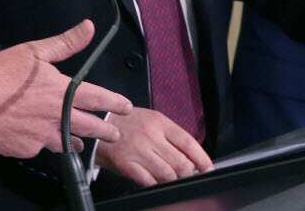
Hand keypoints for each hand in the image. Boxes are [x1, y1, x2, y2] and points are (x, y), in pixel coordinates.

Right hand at [0, 19, 132, 158]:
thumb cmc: (1, 73)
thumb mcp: (33, 51)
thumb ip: (65, 43)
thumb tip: (89, 27)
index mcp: (62, 92)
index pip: (98, 98)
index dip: (115, 102)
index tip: (126, 106)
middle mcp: (57, 117)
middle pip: (89, 126)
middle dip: (105, 131)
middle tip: (114, 134)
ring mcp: (42, 136)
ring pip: (66, 142)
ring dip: (76, 141)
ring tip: (80, 143)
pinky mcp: (26, 149)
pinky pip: (39, 148)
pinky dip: (41, 143)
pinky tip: (38, 140)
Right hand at [95, 107, 213, 187]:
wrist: (96, 124)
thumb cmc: (126, 123)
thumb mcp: (150, 119)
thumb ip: (169, 135)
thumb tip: (190, 155)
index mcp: (160, 122)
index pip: (188, 143)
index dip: (202, 158)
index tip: (208, 168)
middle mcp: (151, 136)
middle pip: (181, 163)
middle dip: (188, 173)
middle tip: (188, 176)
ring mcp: (139, 151)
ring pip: (168, 175)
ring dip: (173, 181)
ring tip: (171, 180)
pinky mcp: (127, 164)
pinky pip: (149, 182)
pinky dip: (156, 185)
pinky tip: (155, 182)